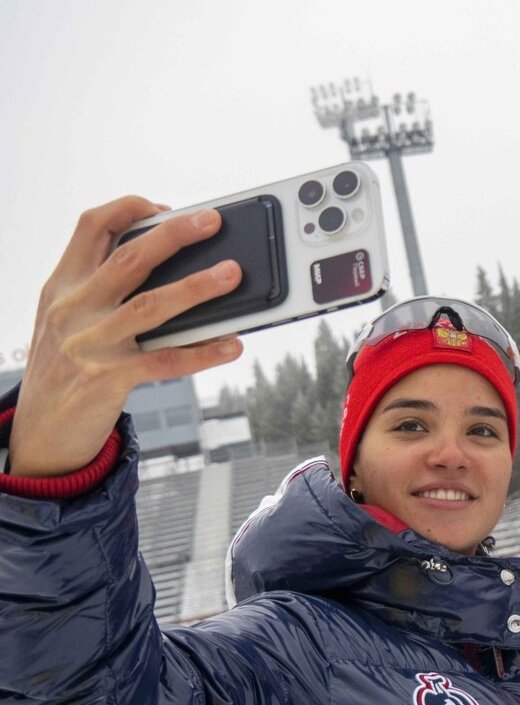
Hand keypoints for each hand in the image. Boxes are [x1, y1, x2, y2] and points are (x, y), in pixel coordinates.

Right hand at [9, 197, 243, 477]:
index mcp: (62, 285)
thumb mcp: (67, 319)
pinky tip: (230, 344)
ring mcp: (89, 344)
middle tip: (213, 221)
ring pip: (150, 305)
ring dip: (196, 287)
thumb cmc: (65, 368)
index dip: (130, 209)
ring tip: (232, 274)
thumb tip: (173, 267)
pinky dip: (202, 352)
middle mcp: (72, 308)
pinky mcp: (108, 379)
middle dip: (174, 235)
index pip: (91, 227)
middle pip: (129, 259)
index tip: (166, 208)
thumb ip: (104, 289)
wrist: (38, 431)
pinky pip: (164, 362)